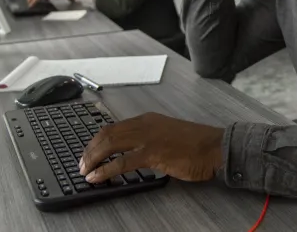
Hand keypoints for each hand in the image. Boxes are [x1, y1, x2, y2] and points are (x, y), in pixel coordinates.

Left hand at [79, 112, 224, 182]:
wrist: (215, 147)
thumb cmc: (197, 145)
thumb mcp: (169, 135)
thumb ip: (151, 140)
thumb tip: (134, 153)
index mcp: (148, 119)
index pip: (114, 127)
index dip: (97, 141)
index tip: (89, 153)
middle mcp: (145, 124)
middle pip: (107, 134)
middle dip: (89, 150)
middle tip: (81, 164)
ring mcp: (148, 137)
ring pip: (110, 144)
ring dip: (93, 159)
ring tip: (85, 171)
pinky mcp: (153, 153)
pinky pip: (121, 162)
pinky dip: (105, 170)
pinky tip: (97, 177)